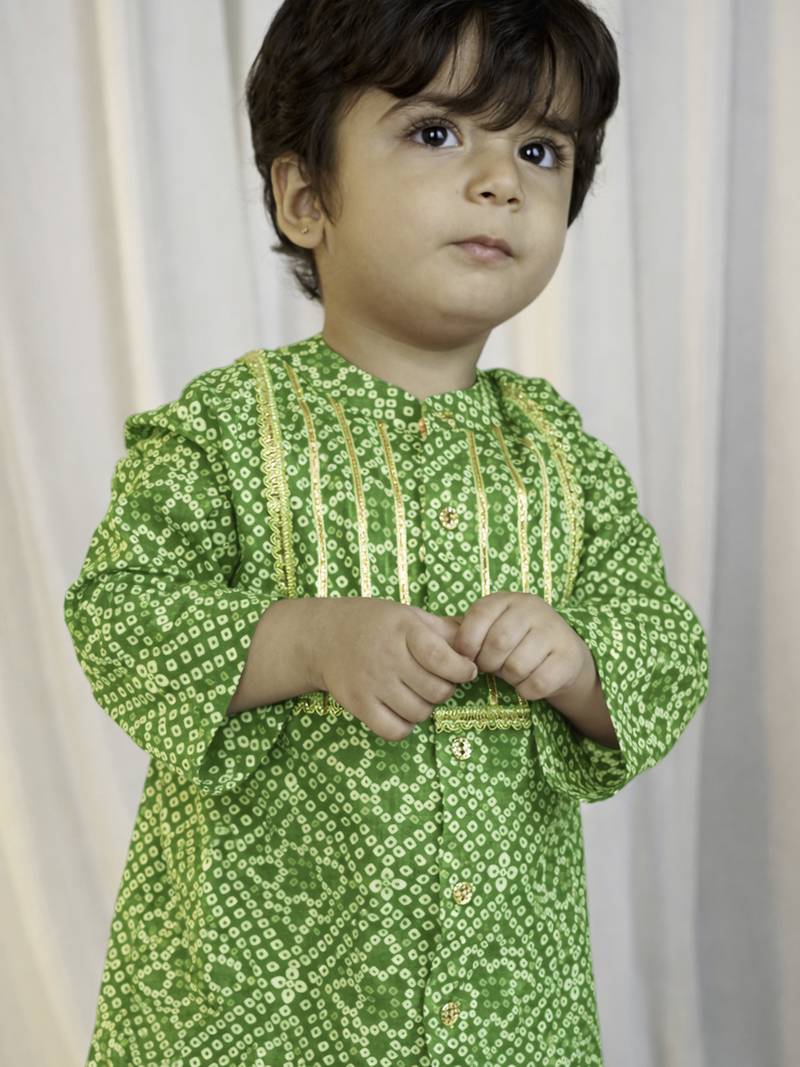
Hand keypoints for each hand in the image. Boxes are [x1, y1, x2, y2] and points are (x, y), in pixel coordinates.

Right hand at [313, 598, 477, 740]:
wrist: (324, 636)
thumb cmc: (375, 624)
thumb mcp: (409, 615)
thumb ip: (443, 629)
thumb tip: (478, 641)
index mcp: (404, 630)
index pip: (442, 658)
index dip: (462, 669)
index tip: (466, 671)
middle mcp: (387, 656)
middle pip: (436, 691)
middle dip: (445, 689)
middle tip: (437, 680)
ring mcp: (371, 683)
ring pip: (419, 713)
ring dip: (426, 707)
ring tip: (417, 692)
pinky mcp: (358, 704)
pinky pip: (394, 730)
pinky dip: (405, 726)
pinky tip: (402, 710)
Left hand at [450, 591, 590, 702]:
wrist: (563, 655)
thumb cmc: (514, 643)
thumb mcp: (489, 630)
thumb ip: (463, 633)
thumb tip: (430, 640)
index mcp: (506, 599)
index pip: (478, 617)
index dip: (467, 643)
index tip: (467, 658)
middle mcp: (532, 608)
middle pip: (498, 643)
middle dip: (488, 664)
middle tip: (493, 668)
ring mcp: (554, 630)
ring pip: (517, 666)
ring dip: (510, 678)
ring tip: (513, 672)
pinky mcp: (569, 656)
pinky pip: (537, 683)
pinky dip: (527, 690)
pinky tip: (530, 682)